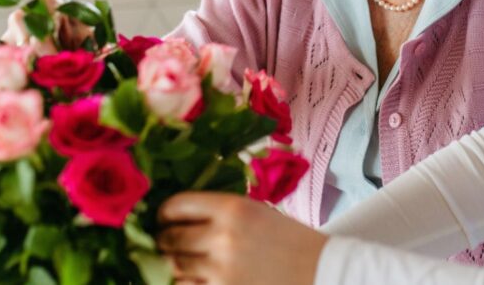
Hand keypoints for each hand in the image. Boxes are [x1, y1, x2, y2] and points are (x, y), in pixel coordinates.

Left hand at [158, 192, 327, 284]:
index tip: (163, 218)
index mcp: (232, 208)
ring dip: (173, 264)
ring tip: (180, 261)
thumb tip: (177, 217)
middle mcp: (222, 236)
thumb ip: (218, 212)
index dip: (164, 213)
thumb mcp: (255, 212)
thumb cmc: (288, 239)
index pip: (176, 205)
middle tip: (165, 242)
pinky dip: (186, 283)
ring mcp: (221, 269)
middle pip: (169, 239)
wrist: (319, 270)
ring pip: (174, 267)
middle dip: (164, 241)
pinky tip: (194, 278)